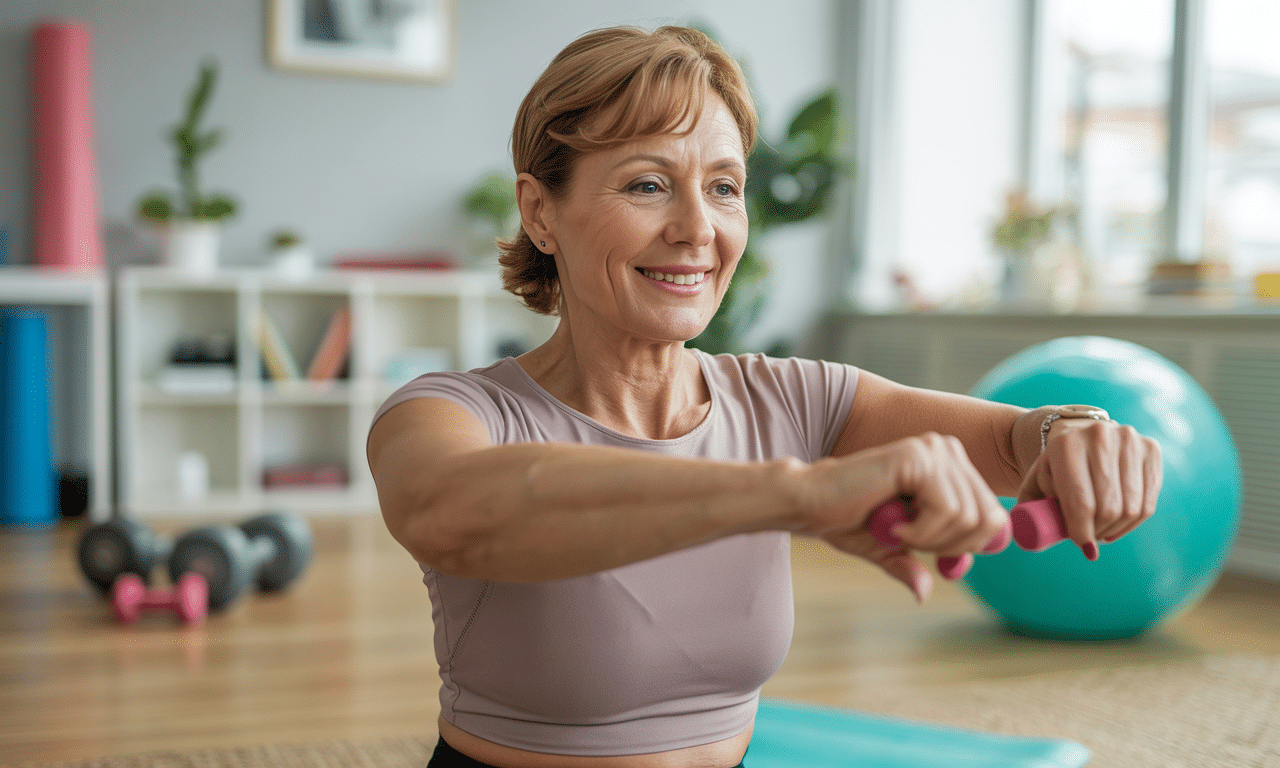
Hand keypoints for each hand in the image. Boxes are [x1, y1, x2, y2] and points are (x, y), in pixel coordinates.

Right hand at [803, 432, 1008, 601]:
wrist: (810, 504)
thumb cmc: (846, 522)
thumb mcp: (890, 549)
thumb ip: (913, 565)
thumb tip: (924, 593)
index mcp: (951, 467)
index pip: (994, 517)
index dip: (968, 546)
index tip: (929, 551)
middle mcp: (947, 451)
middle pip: (989, 518)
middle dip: (951, 545)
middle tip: (911, 543)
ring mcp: (933, 450)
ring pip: (969, 517)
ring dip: (932, 540)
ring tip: (897, 532)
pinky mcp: (917, 456)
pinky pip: (947, 510)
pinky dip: (922, 532)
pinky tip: (894, 525)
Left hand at [1018, 418, 1161, 557]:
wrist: (1078, 437)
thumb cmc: (1055, 469)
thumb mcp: (1034, 485)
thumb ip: (1030, 511)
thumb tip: (1034, 539)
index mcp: (1065, 445)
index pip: (1080, 502)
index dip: (1081, 531)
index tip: (1081, 545)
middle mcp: (1099, 436)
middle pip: (1108, 507)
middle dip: (1098, 531)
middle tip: (1090, 537)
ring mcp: (1129, 440)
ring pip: (1131, 508)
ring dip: (1117, 528)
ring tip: (1102, 530)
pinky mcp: (1151, 449)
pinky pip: (1148, 501)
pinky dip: (1134, 521)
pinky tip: (1119, 522)